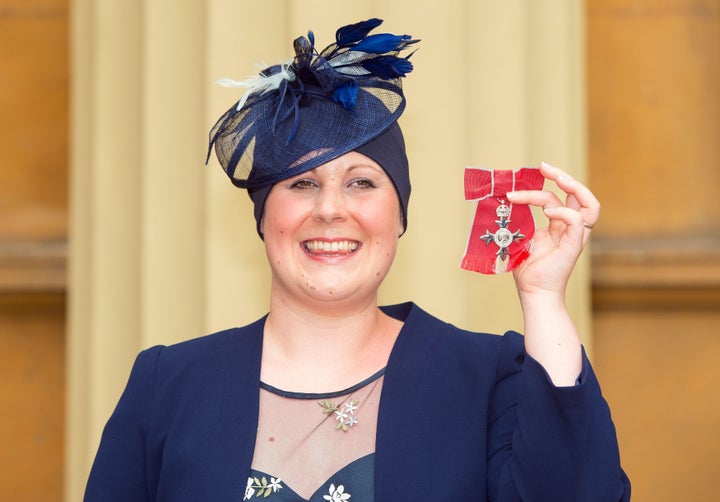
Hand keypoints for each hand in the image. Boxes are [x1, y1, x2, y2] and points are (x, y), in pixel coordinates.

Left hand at [507, 161, 598, 297]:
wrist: (533, 291)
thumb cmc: (527, 269)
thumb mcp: (521, 238)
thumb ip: (520, 220)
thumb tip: (505, 201)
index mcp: (559, 226)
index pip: (559, 197)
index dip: (544, 185)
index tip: (524, 179)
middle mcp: (570, 228)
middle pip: (581, 195)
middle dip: (564, 176)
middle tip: (544, 167)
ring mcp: (574, 237)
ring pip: (590, 205)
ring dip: (575, 187)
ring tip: (556, 178)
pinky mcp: (574, 246)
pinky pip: (579, 222)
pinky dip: (565, 212)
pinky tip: (549, 213)